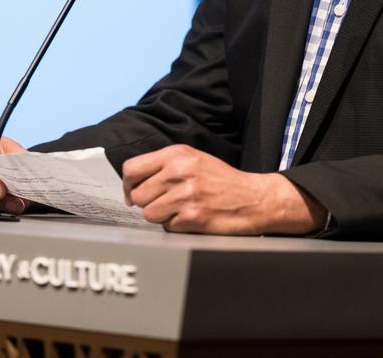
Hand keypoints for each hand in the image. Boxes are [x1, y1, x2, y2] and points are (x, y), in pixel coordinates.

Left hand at [121, 144, 327, 234]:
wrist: (254, 198)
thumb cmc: (222, 180)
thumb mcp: (193, 159)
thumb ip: (163, 165)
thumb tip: (132, 183)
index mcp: (176, 154)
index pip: (131, 169)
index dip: (128, 184)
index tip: (132, 192)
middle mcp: (178, 172)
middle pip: (137, 195)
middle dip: (146, 203)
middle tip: (163, 203)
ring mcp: (185, 195)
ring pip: (148, 214)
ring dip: (161, 216)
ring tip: (180, 209)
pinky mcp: (192, 218)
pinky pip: (166, 227)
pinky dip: (176, 226)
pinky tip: (192, 218)